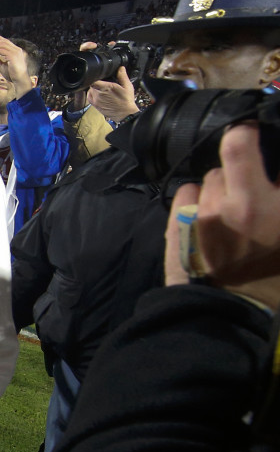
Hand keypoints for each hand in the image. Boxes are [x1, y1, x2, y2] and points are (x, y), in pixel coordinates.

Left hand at [0, 33, 33, 99]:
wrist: (19, 80)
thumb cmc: (13, 75)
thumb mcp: (2, 66)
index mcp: (16, 51)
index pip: (7, 41)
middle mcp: (17, 50)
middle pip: (3, 42)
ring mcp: (16, 52)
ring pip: (1, 45)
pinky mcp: (13, 55)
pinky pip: (0, 51)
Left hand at [86, 66, 137, 121]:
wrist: (124, 114)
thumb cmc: (126, 100)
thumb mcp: (127, 86)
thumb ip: (122, 76)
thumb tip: (120, 68)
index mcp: (106, 88)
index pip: (94, 80)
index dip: (95, 77)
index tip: (99, 76)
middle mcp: (99, 94)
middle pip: (92, 84)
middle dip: (97, 82)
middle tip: (104, 82)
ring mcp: (96, 100)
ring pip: (90, 90)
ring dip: (94, 88)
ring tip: (102, 88)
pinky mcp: (95, 105)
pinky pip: (89, 97)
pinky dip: (92, 94)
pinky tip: (98, 93)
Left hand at [164, 124, 279, 307]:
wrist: (228, 316)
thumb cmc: (271, 280)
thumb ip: (279, 197)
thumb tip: (272, 175)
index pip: (265, 152)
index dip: (263, 137)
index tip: (263, 135)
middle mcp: (247, 203)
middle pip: (237, 148)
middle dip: (242, 155)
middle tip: (248, 171)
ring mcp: (209, 210)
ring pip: (212, 175)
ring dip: (220, 186)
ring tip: (228, 210)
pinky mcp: (180, 220)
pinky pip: (187, 190)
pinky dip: (195, 198)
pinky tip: (203, 217)